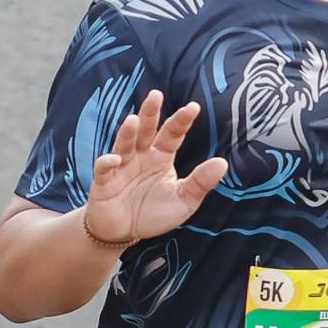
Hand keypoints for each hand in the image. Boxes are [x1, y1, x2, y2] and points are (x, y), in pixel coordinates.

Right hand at [81, 90, 227, 247]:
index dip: (181, 121)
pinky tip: (115, 159)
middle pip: (146, 130)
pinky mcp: (104, 181)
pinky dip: (108, 163)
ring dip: (128, 132)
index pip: (172, 134)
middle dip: (150, 113)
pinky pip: (105, 168)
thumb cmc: (153, 214)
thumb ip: (200, 183)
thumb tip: (222, 163)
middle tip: (156, 95)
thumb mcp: (183, 202)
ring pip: (124, 143)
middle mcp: (141, 156)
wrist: (123, 232)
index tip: (194, 107)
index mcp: (161, 157)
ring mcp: (121, 166)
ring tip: (133, 120)